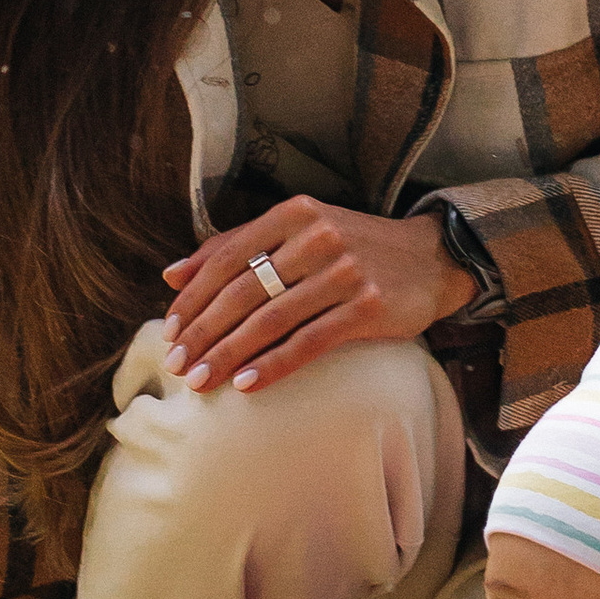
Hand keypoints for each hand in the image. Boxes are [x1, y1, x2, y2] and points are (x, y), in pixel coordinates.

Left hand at [160, 195, 471, 395]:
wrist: (430, 258)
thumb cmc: (352, 247)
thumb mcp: (298, 231)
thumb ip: (236, 246)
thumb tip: (171, 274)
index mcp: (293, 213)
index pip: (226, 258)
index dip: (193, 299)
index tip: (169, 332)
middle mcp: (317, 236)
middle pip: (243, 291)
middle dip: (203, 333)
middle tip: (177, 365)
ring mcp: (345, 271)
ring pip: (271, 319)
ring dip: (229, 355)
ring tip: (200, 382)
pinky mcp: (368, 307)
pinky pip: (309, 341)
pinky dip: (274, 365)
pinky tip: (247, 385)